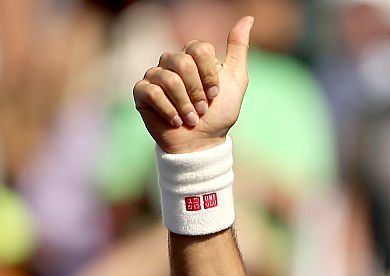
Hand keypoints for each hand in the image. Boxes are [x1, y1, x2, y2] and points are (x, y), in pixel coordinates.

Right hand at [133, 16, 253, 153]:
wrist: (202, 143)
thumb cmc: (219, 113)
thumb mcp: (237, 81)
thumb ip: (239, 49)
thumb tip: (248, 18)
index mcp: (193, 56)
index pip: (199, 49)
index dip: (209, 74)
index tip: (216, 94)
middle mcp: (172, 62)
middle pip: (182, 62)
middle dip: (197, 92)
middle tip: (203, 110)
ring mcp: (155, 76)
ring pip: (168, 78)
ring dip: (185, 105)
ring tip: (192, 119)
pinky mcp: (141, 92)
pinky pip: (151, 92)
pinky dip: (169, 110)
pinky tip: (176, 121)